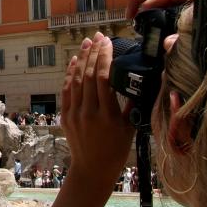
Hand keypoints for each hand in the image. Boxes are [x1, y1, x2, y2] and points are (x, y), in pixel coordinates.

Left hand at [61, 32, 133, 190]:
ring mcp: (75, 114)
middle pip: (89, 75)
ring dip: (82, 58)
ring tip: (88, 43)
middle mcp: (89, 113)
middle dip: (93, 52)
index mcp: (108, 116)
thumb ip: (132, 104)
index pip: (103, 78)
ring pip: (77, 80)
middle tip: (97, 36)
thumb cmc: (116, 150)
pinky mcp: (65, 116)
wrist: (92, 170)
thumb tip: (141, 79)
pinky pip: (66, 90)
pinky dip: (70, 74)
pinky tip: (75, 60)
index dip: (105, 57)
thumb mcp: (130, 128)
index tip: (108, 42)